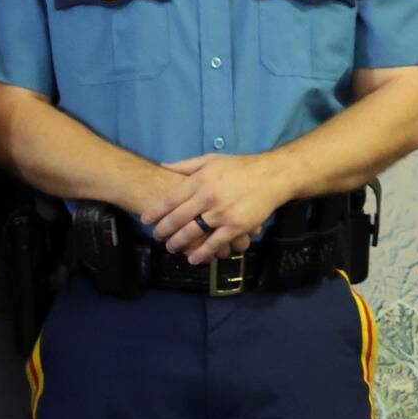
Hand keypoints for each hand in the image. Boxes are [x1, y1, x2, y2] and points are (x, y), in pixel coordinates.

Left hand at [140, 153, 285, 263]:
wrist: (272, 176)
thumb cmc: (240, 167)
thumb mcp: (210, 160)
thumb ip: (185, 165)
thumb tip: (162, 165)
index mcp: (199, 182)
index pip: (170, 199)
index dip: (155, 212)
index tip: (144, 220)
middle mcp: (207, 198)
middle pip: (177, 218)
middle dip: (163, 230)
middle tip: (156, 237)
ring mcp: (222, 214)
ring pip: (193, 233)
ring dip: (178, 243)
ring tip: (170, 248)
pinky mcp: (236, 226)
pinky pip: (215, 243)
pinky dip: (202, 253)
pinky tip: (193, 258)